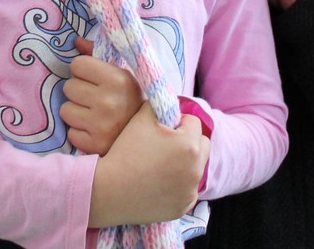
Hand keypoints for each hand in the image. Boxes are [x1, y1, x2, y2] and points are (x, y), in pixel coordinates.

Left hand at [60, 37, 142, 154]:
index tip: (94, 79)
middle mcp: (108, 102)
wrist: (149, 137)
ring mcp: (101, 125)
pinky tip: (93, 130)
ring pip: (65, 110)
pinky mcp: (94, 145)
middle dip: (79, 92)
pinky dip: (79, 132)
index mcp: (117, 79)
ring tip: (92, 114)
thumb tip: (75, 41)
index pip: (77, 65)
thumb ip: (97, 54)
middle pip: (68, 86)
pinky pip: (70, 133)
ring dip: (76, 112)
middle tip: (94, 98)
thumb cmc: (130, 101)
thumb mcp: (121, 74)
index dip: (83, 71)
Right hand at [88, 103, 207, 227]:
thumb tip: (167, 106)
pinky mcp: (183, 207)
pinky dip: (178, 184)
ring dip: (185, 163)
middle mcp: (196, 169)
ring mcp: (190, 191)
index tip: (162, 129)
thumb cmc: (126, 151)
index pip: (194, 122)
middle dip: (189, 141)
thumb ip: (159, 105)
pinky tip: (159, 182)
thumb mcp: (141, 117)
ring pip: (197, 168)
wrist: (110, 190)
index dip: (178, 121)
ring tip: (161, 164)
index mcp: (189, 145)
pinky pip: (188, 189)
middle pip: (203, 145)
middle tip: (165, 145)